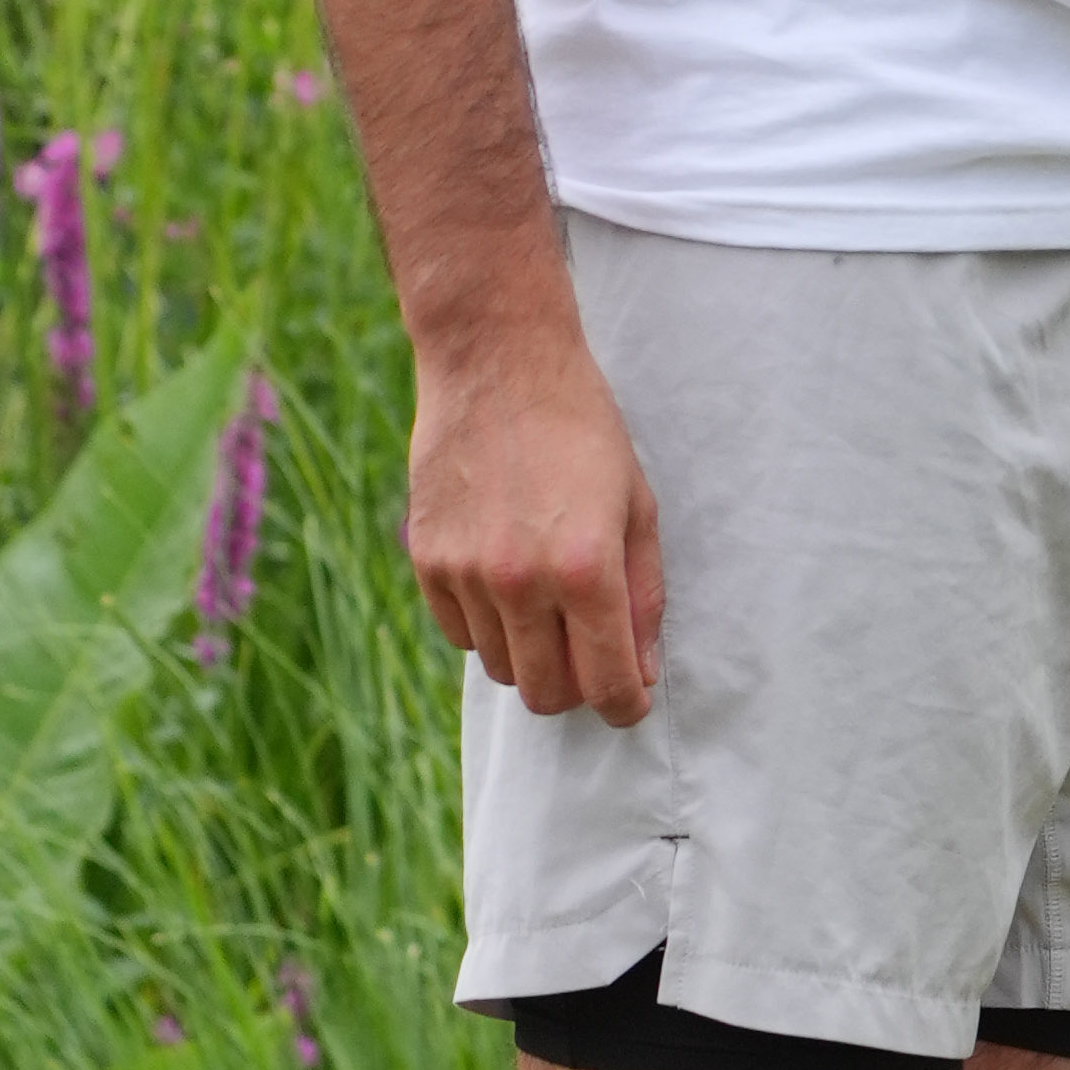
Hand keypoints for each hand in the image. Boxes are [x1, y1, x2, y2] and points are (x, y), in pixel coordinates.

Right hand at [407, 311, 662, 720]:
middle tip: (591, 656)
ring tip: (550, 603)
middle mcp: (522, 580)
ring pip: (501, 668)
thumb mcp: (637, 507)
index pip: (606, 683)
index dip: (625, 706)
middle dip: (577, 689)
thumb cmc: (584, 430)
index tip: (630, 702)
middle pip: (547, 693)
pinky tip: (507, 583)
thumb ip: (643, 596)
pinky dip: (487, 627)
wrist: (498, 363)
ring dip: (531, 655)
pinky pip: (459, 634)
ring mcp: (466, 572)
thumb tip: (641, 670)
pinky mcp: (426, 558)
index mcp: (587, 568)